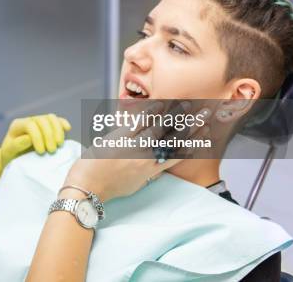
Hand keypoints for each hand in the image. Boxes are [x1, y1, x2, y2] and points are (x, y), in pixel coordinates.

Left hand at [0, 113, 70, 179]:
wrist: (14, 159)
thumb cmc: (10, 157)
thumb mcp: (8, 153)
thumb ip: (16, 145)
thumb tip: (28, 138)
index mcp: (17, 125)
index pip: (30, 125)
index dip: (38, 137)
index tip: (41, 152)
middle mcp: (28, 121)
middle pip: (42, 120)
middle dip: (49, 135)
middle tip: (51, 151)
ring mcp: (39, 122)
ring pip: (51, 118)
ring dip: (57, 131)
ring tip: (59, 145)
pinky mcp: (47, 126)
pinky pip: (56, 121)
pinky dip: (62, 123)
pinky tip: (67, 129)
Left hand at [65, 103, 210, 201]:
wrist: (87, 186)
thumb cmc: (108, 186)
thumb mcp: (135, 184)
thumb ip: (148, 173)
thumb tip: (157, 165)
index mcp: (151, 171)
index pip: (177, 154)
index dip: (193, 141)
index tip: (205, 131)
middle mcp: (146, 159)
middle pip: (173, 139)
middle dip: (191, 125)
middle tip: (205, 114)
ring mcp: (133, 148)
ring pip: (159, 130)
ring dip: (174, 116)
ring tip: (187, 106)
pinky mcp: (120, 138)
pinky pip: (138, 123)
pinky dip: (149, 113)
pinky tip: (160, 104)